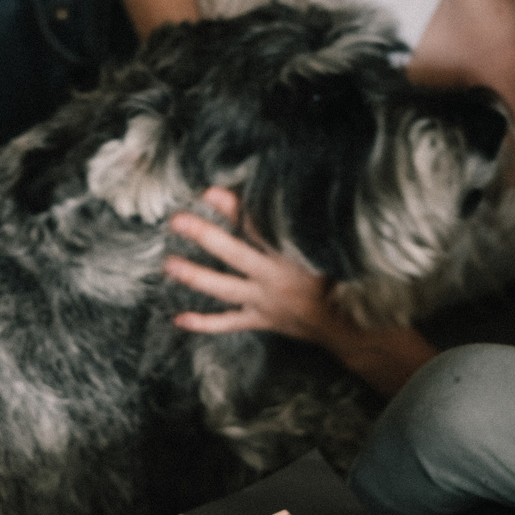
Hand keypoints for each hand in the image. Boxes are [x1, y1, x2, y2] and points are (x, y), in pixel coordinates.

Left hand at [163, 189, 350, 345]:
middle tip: (178, 220)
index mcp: (292, 256)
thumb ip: (302, 225)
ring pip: (224, 289)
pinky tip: (178, 319)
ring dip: (195, 276)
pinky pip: (228, 323)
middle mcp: (274, 278)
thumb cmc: (336, 275)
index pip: (259, 226)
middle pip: (235, 255)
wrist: (344, 323)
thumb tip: (274, 193)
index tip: (211, 191)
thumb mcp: (324, 246)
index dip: (235, 208)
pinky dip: (203, 323)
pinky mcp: (259, 320)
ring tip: (169, 264)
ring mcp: (263, 301)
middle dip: (206, 236)